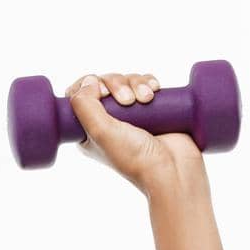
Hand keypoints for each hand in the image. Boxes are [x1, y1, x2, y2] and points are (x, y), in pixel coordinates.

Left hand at [66, 71, 206, 195]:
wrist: (173, 169)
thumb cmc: (135, 157)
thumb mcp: (100, 132)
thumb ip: (84, 104)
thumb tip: (88, 81)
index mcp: (88, 132)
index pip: (77, 95)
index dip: (88, 85)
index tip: (102, 93)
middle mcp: (107, 123)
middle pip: (103, 83)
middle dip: (116, 83)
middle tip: (128, 101)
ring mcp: (130, 116)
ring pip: (125, 81)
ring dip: (136, 83)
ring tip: (146, 99)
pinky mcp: (151, 109)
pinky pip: (145, 83)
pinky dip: (148, 83)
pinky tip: (154, 91)